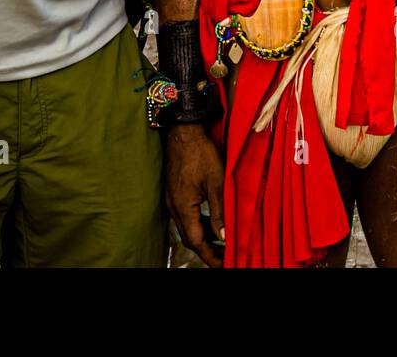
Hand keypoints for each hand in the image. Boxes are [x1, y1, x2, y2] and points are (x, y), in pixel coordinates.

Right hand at [164, 124, 225, 266]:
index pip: (196, 242)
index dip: (210, 256)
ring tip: (221, 240)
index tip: (224, 264)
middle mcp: (174, 206)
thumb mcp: (216, 182)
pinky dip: (197, 223)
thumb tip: (224, 236)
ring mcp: (171, 199)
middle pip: (189, 238)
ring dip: (203, 237)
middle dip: (207, 250)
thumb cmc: (200, 153)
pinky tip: (210, 220)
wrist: (182, 131)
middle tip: (225, 256)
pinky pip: (184, 216)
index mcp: (183, 206)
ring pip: (186, 227)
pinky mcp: (173, 192)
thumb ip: (219, 211)